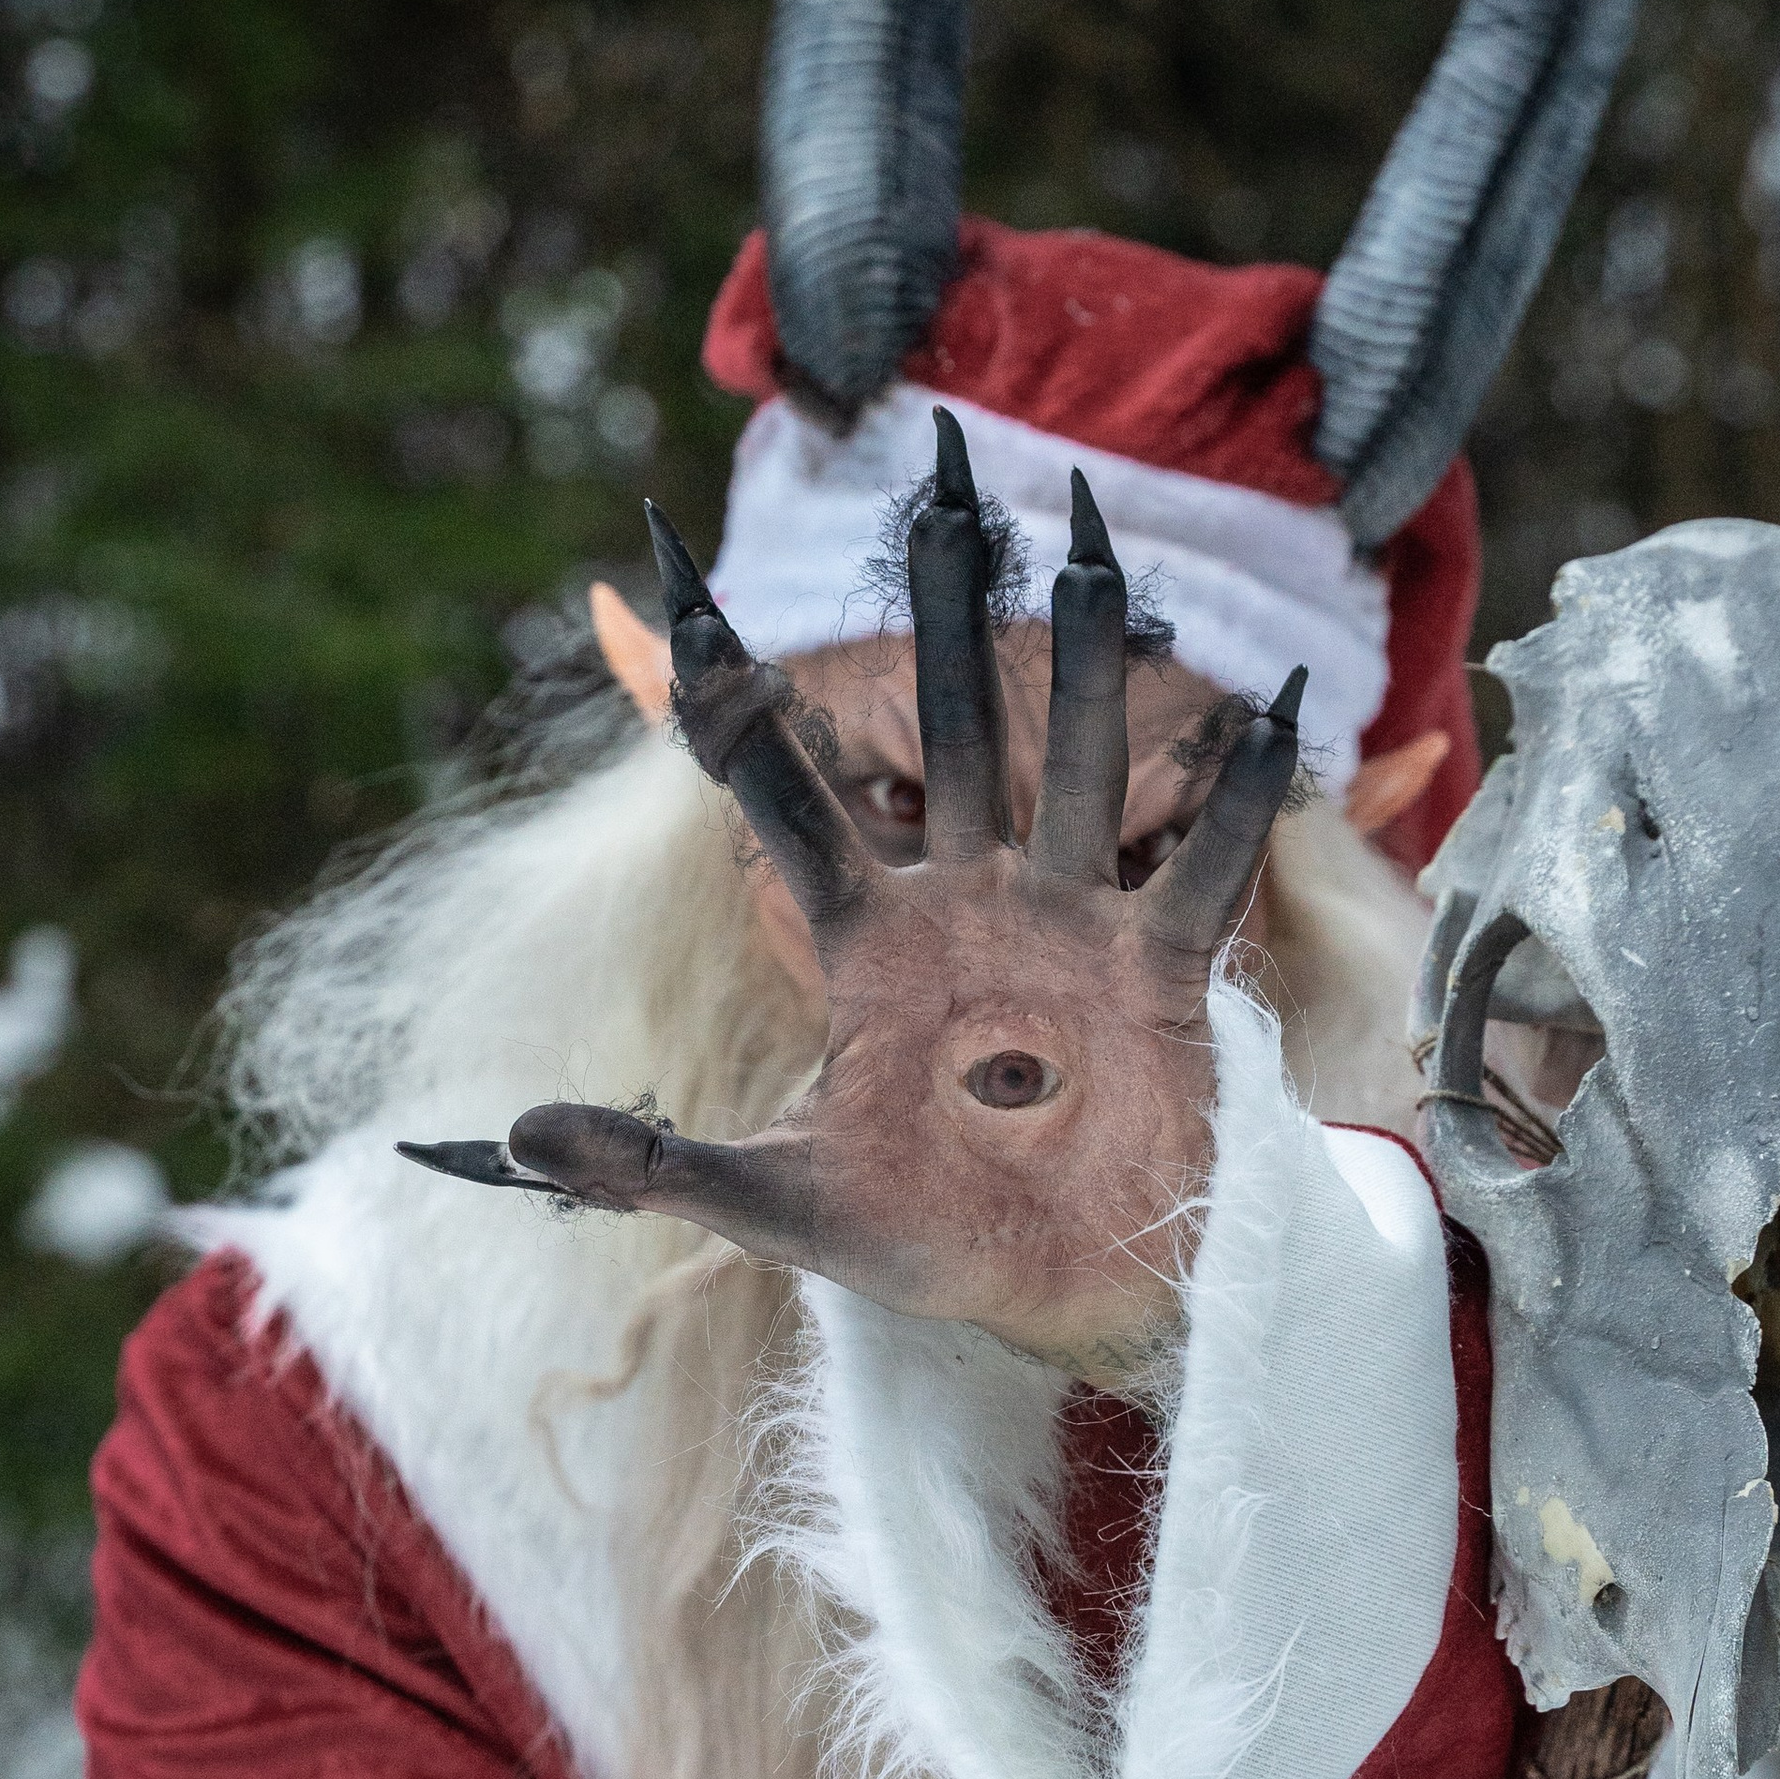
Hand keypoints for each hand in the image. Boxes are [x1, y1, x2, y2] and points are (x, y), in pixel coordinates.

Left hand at [405, 411, 1304, 1380]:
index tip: (689, 610)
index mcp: (868, 940)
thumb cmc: (925, 1241)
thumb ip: (653, 1163)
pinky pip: (1203, 866)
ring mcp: (1068, 926)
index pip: (788, 796)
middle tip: (933, 478)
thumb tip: (509, 1136)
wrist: (1059, 1300)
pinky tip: (1270, 708)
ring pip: (1075, 760)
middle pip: (950, 729)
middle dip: (943, 610)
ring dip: (1086, 655)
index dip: (740, 710)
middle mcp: (969, 904)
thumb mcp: (778, 1206)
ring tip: (1086, 538)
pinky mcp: (1157, 973)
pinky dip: (1241, 795)